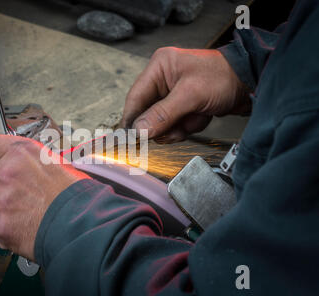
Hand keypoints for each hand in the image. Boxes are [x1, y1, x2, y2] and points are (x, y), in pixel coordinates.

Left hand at [0, 132, 90, 260]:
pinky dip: (10, 231)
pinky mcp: (2, 228)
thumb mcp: (51, 160)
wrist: (85, 223)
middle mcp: (6, 173)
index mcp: (19, 152)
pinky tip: (29, 225)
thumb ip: (23, 160)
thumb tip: (9, 162)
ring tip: (29, 211)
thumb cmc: (75, 193)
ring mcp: (1, 202)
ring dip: (3, 212)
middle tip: (15, 195)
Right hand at [120, 47, 250, 142]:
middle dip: (164, 125)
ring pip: (162, 123)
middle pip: (148, 114)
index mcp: (159, 68)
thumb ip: (162, 114)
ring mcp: (174, 94)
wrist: (252, 83)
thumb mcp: (191, 95)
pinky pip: (176, 125)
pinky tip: (201, 116)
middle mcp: (163, 80)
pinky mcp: (184, 105)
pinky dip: (189, 126)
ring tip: (194, 118)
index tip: (131, 139)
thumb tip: (139, 130)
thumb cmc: (224, 77)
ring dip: (179, 127)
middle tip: (177, 127)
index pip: (135, 98)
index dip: (132, 120)